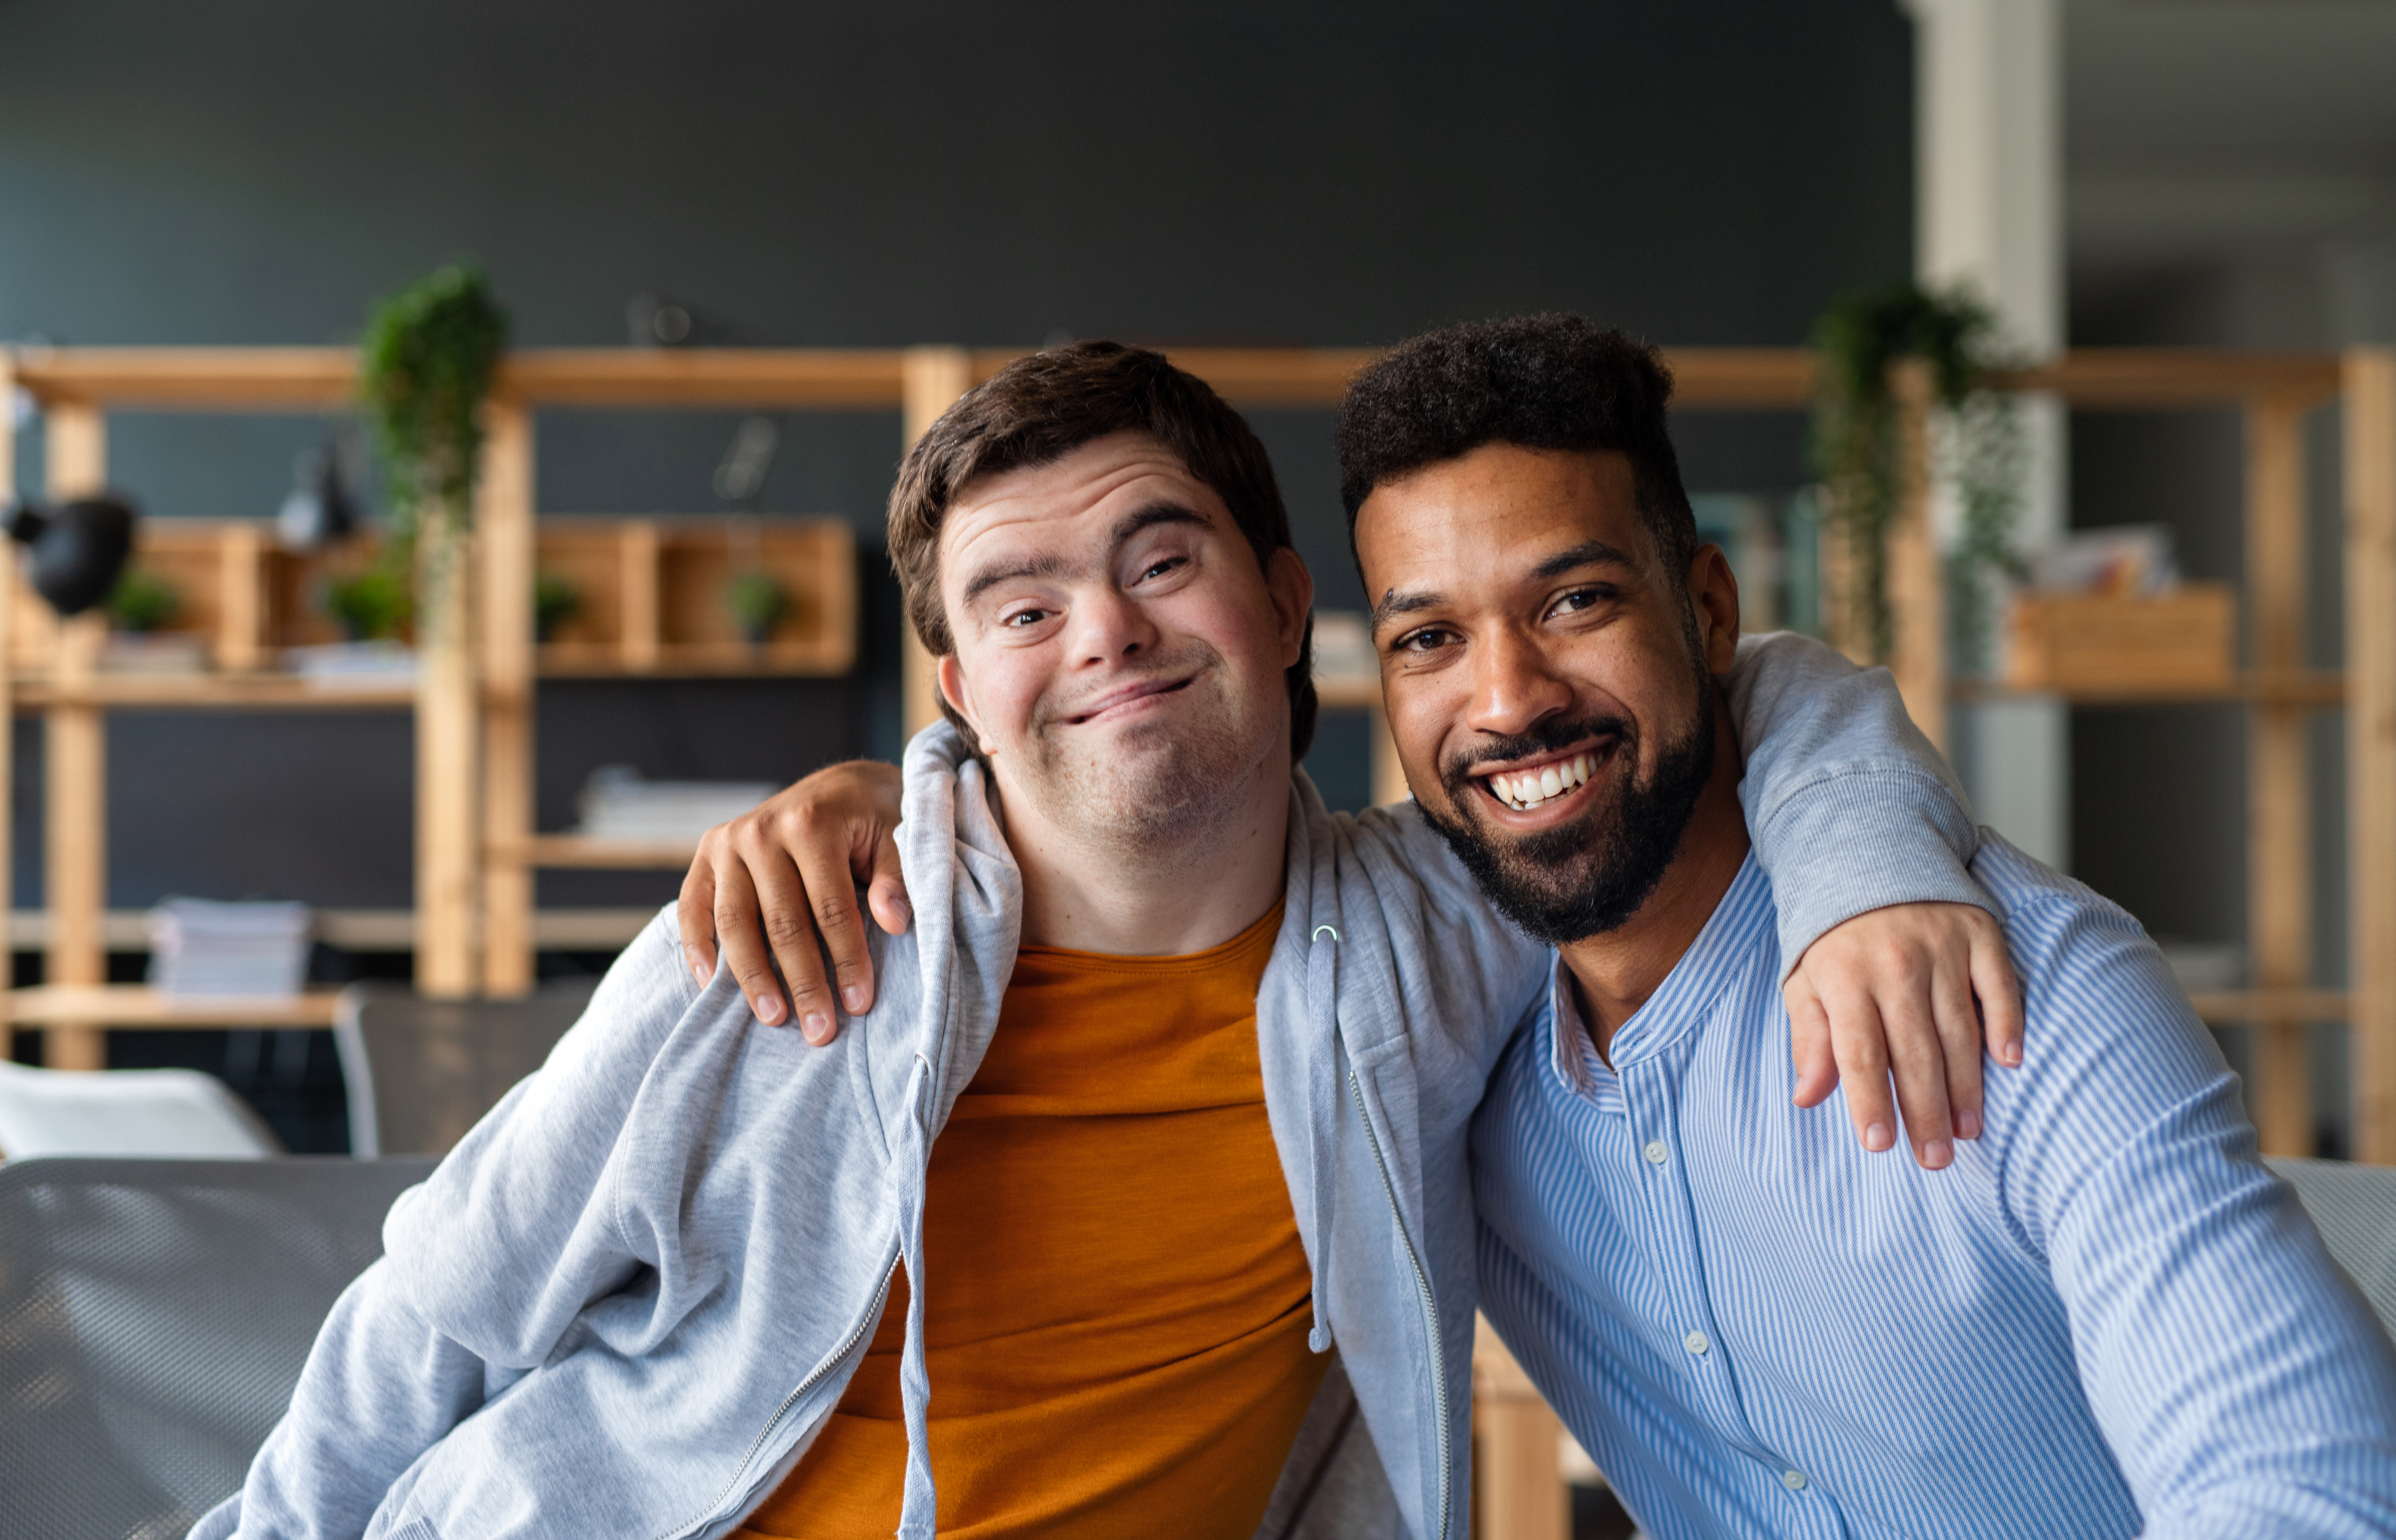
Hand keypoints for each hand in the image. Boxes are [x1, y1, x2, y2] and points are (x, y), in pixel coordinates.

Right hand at [677, 760, 911, 1042]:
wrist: (839, 786)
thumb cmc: (872, 819)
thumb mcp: (897, 834)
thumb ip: (896, 877)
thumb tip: (894, 923)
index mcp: (811, 823)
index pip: (830, 908)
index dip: (846, 959)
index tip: (859, 1004)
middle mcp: (761, 830)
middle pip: (782, 922)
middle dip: (803, 982)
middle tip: (819, 1031)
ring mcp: (728, 843)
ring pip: (734, 923)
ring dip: (752, 978)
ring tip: (774, 1019)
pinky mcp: (706, 855)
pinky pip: (693, 908)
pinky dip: (697, 948)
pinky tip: (711, 987)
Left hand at [1783, 901, 2024, 1170]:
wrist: (1868, 852)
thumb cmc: (1834, 935)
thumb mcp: (1804, 981)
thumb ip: (1810, 1038)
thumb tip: (1807, 1098)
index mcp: (1844, 978)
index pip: (1860, 1054)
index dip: (1870, 1103)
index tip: (1880, 1146)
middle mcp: (1894, 964)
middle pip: (1914, 1052)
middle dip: (1925, 1112)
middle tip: (1936, 1159)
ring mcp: (1941, 947)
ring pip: (1958, 1029)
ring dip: (1965, 1086)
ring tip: (1968, 1129)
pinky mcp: (1978, 932)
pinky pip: (1998, 985)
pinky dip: (2006, 1023)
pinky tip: (2010, 1062)